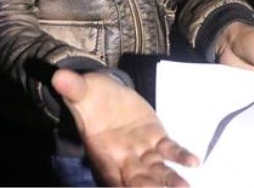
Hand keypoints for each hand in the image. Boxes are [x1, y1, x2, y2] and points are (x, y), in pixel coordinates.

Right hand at [52, 69, 198, 186]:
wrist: (105, 95)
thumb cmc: (90, 98)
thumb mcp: (81, 91)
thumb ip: (73, 88)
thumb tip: (58, 77)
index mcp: (102, 152)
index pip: (110, 175)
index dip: (118, 183)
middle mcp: (123, 159)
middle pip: (137, 180)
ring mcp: (142, 151)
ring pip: (157, 170)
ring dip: (170, 179)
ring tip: (185, 186)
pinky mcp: (157, 139)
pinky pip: (169, 150)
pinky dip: (180, 156)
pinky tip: (194, 161)